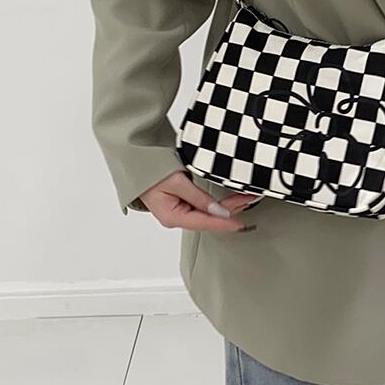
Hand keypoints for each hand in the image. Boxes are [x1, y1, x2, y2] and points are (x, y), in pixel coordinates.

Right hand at [139, 171, 259, 231]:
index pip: (204, 223)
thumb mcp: (176, 182)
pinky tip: (228, 202)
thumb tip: (219, 211)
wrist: (135, 161)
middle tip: (249, 200)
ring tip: (244, 199)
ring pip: (208, 213)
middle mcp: (176, 217)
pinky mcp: (181, 203)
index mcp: (172, 216)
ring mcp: (179, 211)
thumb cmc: (149, 170)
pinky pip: (203, 206)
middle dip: (231, 210)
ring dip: (226, 206)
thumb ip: (198, 197)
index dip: (225, 223)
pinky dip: (216, 203)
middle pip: (209, 218)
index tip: (241, 224)